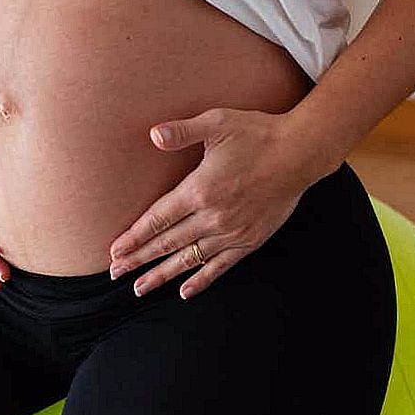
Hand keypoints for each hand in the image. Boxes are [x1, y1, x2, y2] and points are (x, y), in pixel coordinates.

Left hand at [107, 106, 334, 299]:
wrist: (300, 152)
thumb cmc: (257, 133)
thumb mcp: (217, 123)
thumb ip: (183, 131)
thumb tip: (153, 134)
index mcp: (200, 190)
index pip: (158, 220)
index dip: (134, 237)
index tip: (114, 251)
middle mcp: (213, 217)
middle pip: (167, 243)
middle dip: (138, 260)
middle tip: (115, 273)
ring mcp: (231, 232)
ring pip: (189, 259)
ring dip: (162, 275)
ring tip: (139, 288)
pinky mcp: (249, 240)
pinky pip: (220, 266)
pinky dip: (201, 280)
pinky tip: (184, 292)